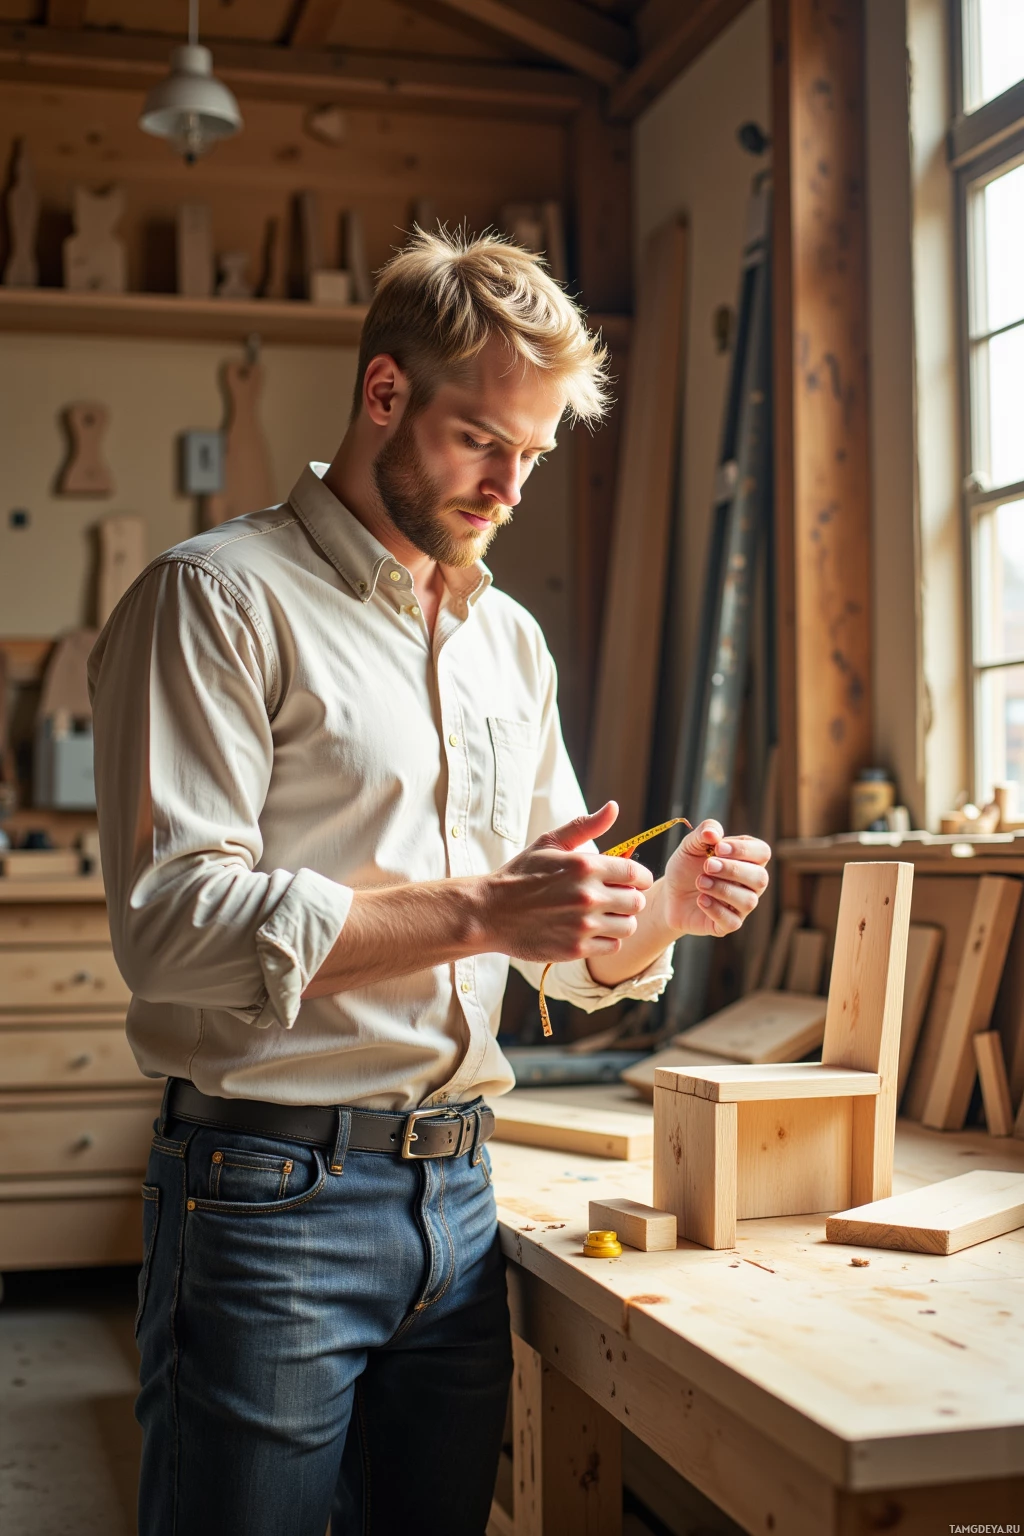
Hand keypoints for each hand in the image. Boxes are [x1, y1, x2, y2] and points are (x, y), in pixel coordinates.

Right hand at [485, 800, 653, 962]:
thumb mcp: (549, 843)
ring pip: (628, 926)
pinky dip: (606, 940)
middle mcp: (588, 895)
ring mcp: (583, 924)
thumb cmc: (520, 875)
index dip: (639, 878)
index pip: (636, 873)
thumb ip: (585, 826)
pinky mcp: (576, 948)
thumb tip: (613, 807)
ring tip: (602, 916)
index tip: (632, 881)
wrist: (489, 912)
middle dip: (628, 899)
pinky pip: (612, 946)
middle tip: (613, 899)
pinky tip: (590, 931)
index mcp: (585, 865)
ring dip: (619, 921)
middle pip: (636, 902)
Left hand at [659, 819, 770, 937]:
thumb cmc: (686, 867)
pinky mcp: (729, 924)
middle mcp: (750, 883)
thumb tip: (713, 833)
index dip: (744, 849)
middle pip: (760, 878)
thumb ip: (704, 832)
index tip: (718, 847)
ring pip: (748, 901)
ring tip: (700, 882)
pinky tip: (700, 900)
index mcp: (747, 859)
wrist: (669, 894)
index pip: (762, 852)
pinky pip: (733, 922)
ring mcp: (741, 905)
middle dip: (733, 870)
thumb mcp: (690, 845)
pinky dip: (716, 910)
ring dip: (722, 889)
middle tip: (707, 866)